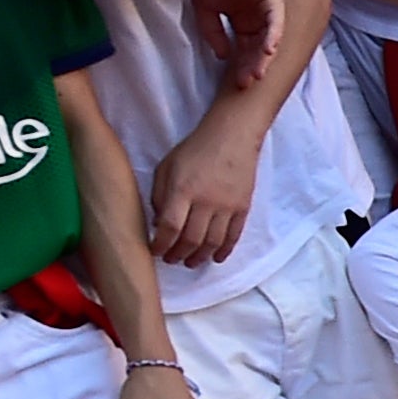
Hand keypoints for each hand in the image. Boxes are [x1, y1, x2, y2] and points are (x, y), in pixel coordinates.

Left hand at [147, 126, 259, 267]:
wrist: (233, 136)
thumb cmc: (195, 149)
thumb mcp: (166, 166)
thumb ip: (158, 195)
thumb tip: (158, 223)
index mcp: (182, 189)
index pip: (169, 227)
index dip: (160, 244)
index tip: (154, 250)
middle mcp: (205, 201)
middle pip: (191, 240)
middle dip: (178, 254)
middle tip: (171, 259)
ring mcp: (227, 206)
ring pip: (212, 242)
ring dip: (199, 257)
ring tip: (190, 262)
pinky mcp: (243, 207)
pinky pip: (234, 236)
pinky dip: (224, 251)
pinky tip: (215, 258)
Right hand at [189, 0, 280, 83]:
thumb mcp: (206, 11)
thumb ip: (214, 34)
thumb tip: (224, 56)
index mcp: (243, 18)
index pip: (246, 48)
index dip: (241, 65)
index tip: (236, 83)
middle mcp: (258, 16)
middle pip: (259, 48)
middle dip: (253, 67)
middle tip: (245, 84)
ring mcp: (267, 8)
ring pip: (270, 39)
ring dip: (263, 57)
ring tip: (257, 74)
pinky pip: (277, 21)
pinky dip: (273, 35)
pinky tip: (267, 50)